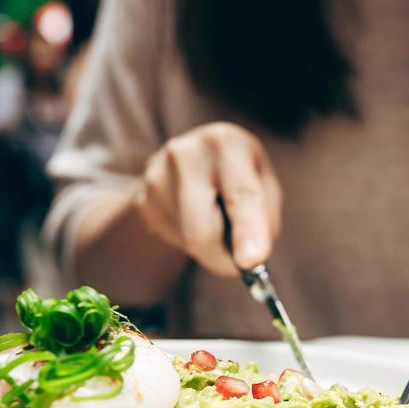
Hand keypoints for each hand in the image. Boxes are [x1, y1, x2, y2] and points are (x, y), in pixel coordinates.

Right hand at [137, 122, 282, 275]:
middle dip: (222, 258)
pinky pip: (173, 240)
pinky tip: (193, 216)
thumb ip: (265, 217)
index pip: (241, 195)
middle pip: (202, 231)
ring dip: (210, 246)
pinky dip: (190, 239)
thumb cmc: (238, 174)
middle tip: (242, 263)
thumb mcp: (263, 182)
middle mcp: (187, 155)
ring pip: (189, 241)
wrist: (190, 158)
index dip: (248, 230)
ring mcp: (157, 177)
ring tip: (214, 217)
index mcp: (227, 143)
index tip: (250, 261)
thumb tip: (250, 257)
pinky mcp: (143, 200)